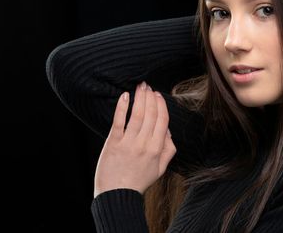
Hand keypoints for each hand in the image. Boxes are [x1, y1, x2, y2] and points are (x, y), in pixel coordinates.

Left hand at [93, 81, 175, 197]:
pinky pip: (119, 121)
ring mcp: (129, 143)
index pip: (162, 121)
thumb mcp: (160, 169)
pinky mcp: (113, 143)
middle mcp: (144, 144)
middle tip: (148, 86)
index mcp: (157, 149)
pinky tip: (125, 96)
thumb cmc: (138, 182)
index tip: (158, 95)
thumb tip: (169, 132)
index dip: (161, 105)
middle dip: (150, 97)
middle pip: (150, 115)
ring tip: (140, 87)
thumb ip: (168, 150)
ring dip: (140, 98)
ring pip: (137, 115)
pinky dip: (122, 107)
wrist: (117, 195)